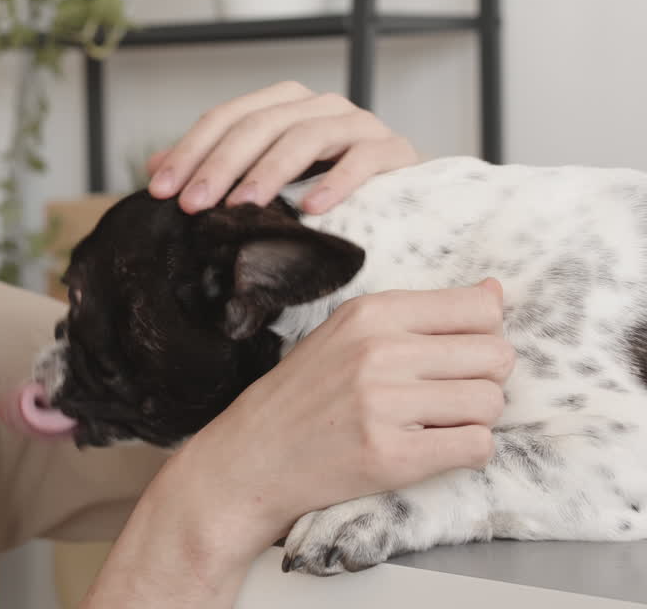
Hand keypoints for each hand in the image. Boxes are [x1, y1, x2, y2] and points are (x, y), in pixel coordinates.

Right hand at [80, 280, 511, 607]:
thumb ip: (419, 314)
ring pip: (491, 403)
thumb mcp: (348, 334)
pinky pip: (477, 446)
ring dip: (473, 419)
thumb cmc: (304, 395)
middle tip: (444, 395)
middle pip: (497, 356)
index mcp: (370, 313)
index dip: (482, 334)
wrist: (252, 457)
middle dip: (482, 379)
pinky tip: (429, 448)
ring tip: (431, 423)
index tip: (456, 354)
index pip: (479, 307)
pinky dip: (465, 451)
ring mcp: (385, 404)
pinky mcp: (392, 455)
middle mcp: (379, 352)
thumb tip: (497, 292)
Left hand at [145, 81, 418, 214]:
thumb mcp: (262, 175)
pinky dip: (337, 181)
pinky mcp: (394, 149)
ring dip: (269, 172)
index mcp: (281, 104)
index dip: (189, 152)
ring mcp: (358, 123)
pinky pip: (363, 158)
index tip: (161, 191)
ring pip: (305, 136)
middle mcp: (318, 105)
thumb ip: (214, 166)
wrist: (400, 196)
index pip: (225, 118)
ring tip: (242, 207)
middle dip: (219, 165)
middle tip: (191, 206)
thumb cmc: (321, 185)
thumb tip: (154, 168)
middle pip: (259, 125)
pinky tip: (313, 207)